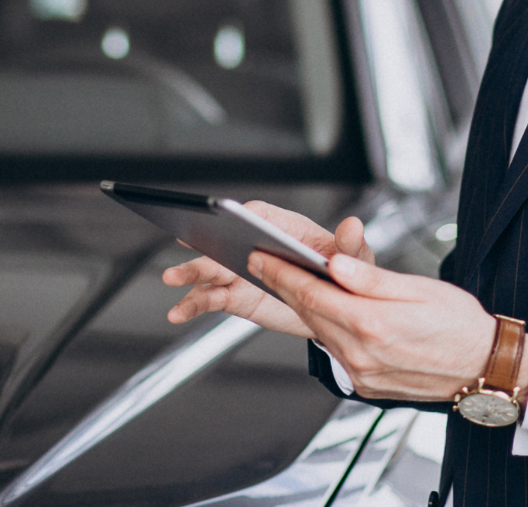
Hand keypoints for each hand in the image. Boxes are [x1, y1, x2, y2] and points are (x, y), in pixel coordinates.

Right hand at [162, 202, 375, 338]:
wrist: (337, 311)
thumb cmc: (345, 273)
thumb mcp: (355, 260)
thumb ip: (351, 245)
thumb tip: (353, 225)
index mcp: (284, 228)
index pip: (258, 214)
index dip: (240, 215)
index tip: (225, 217)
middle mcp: (257, 245)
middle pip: (228, 241)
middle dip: (208, 247)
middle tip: (189, 248)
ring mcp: (243, 271)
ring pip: (212, 269)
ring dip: (191, 273)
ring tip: (172, 279)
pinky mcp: (236, 296)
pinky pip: (210, 298)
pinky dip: (192, 304)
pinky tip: (178, 312)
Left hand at [248, 248, 517, 402]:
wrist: (483, 368)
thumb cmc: (459, 325)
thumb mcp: (419, 289)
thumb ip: (370, 278)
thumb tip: (334, 263)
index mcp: (373, 324)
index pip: (313, 294)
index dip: (283, 273)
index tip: (262, 257)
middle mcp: (362, 354)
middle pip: (309, 314)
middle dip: (283, 286)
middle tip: (262, 263)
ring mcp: (362, 374)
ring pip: (320, 333)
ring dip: (302, 308)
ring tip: (288, 282)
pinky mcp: (365, 386)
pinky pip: (336, 352)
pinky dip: (325, 329)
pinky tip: (323, 312)